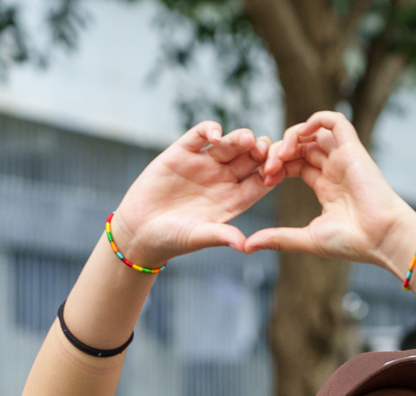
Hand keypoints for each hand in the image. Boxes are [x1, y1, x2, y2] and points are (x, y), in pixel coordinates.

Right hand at [111, 122, 273, 266]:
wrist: (138, 231)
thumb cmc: (171, 239)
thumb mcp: (197, 236)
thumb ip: (221, 236)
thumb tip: (246, 246)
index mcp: (234, 199)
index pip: (261, 181)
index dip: (272, 173)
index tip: (277, 171)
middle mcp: (222, 179)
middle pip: (250, 158)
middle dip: (261, 151)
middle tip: (265, 149)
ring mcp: (203, 164)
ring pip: (230, 144)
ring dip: (241, 138)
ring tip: (246, 140)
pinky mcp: (181, 153)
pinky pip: (200, 134)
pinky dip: (209, 129)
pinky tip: (215, 135)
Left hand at [247, 111, 415, 278]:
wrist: (381, 238)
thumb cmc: (352, 242)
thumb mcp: (307, 239)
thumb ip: (278, 238)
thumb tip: (248, 247)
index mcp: (326, 187)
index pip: (295, 164)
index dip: (277, 165)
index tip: (265, 178)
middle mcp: (334, 169)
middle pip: (301, 146)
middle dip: (279, 152)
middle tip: (267, 167)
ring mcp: (344, 158)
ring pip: (314, 132)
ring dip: (291, 137)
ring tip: (280, 155)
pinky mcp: (354, 149)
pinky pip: (335, 121)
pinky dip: (315, 120)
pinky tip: (299, 135)